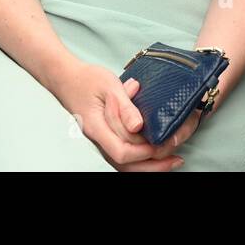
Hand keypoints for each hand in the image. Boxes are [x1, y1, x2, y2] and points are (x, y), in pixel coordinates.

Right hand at [52, 63, 201, 170]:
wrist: (67, 79)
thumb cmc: (88, 79)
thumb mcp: (108, 85)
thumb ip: (124, 105)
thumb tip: (138, 126)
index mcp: (97, 127)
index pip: (120, 151)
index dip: (142, 151)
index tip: (161, 143)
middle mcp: (99, 140)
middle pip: (125, 164)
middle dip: (153, 163)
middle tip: (176, 156)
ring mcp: (102, 141)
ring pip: (125, 164)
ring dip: (150, 164)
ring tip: (173, 160)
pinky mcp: (107, 138)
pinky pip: (125, 154)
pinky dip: (142, 157)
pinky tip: (158, 154)